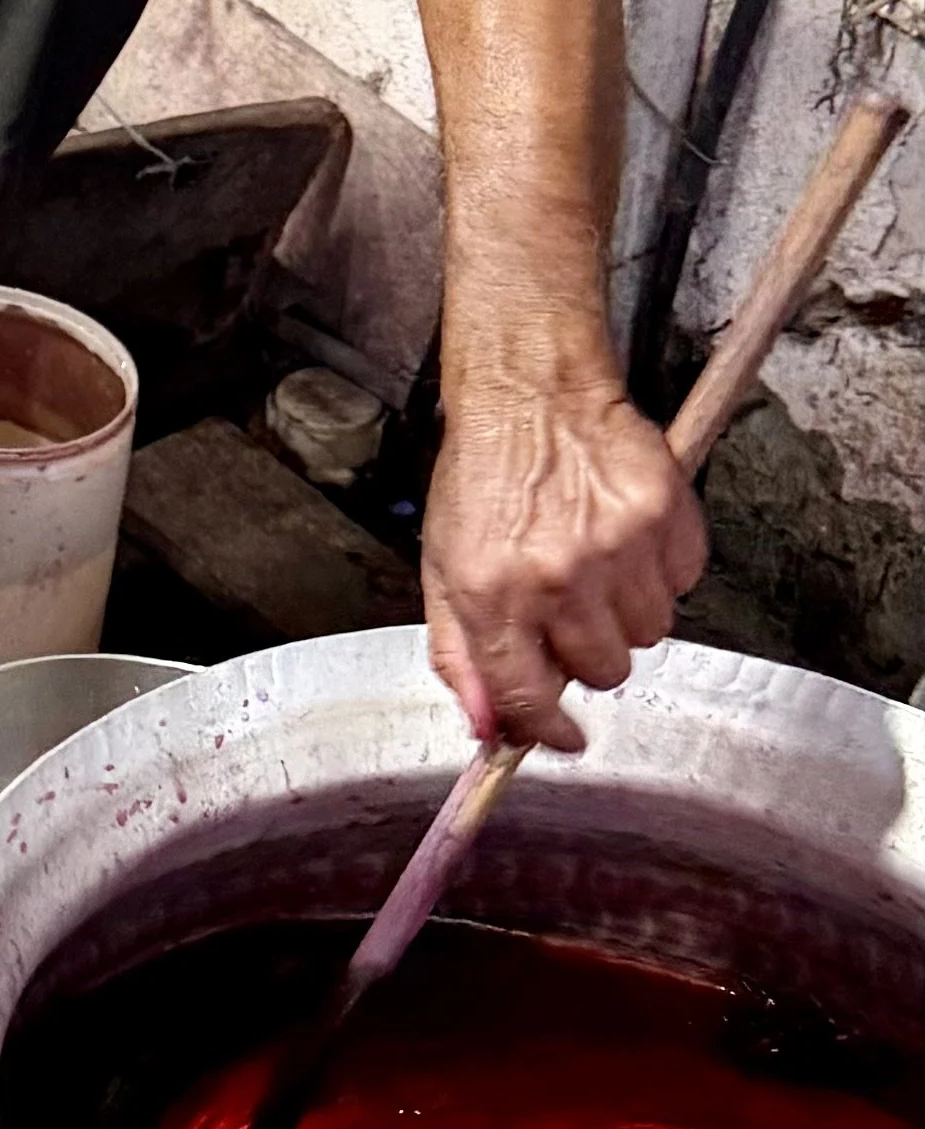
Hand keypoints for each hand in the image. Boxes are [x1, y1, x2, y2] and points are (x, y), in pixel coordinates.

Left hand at [421, 379, 704, 750]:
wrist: (530, 391)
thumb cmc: (484, 475)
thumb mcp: (444, 566)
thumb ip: (460, 652)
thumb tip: (488, 727)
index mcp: (492, 593)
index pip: (527, 697)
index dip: (546, 729)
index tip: (562, 737)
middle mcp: (557, 577)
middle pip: (605, 671)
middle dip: (590, 652)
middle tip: (571, 609)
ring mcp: (618, 547)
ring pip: (650, 634)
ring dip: (626, 612)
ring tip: (596, 563)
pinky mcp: (666, 517)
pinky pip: (683, 584)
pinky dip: (661, 572)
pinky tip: (625, 537)